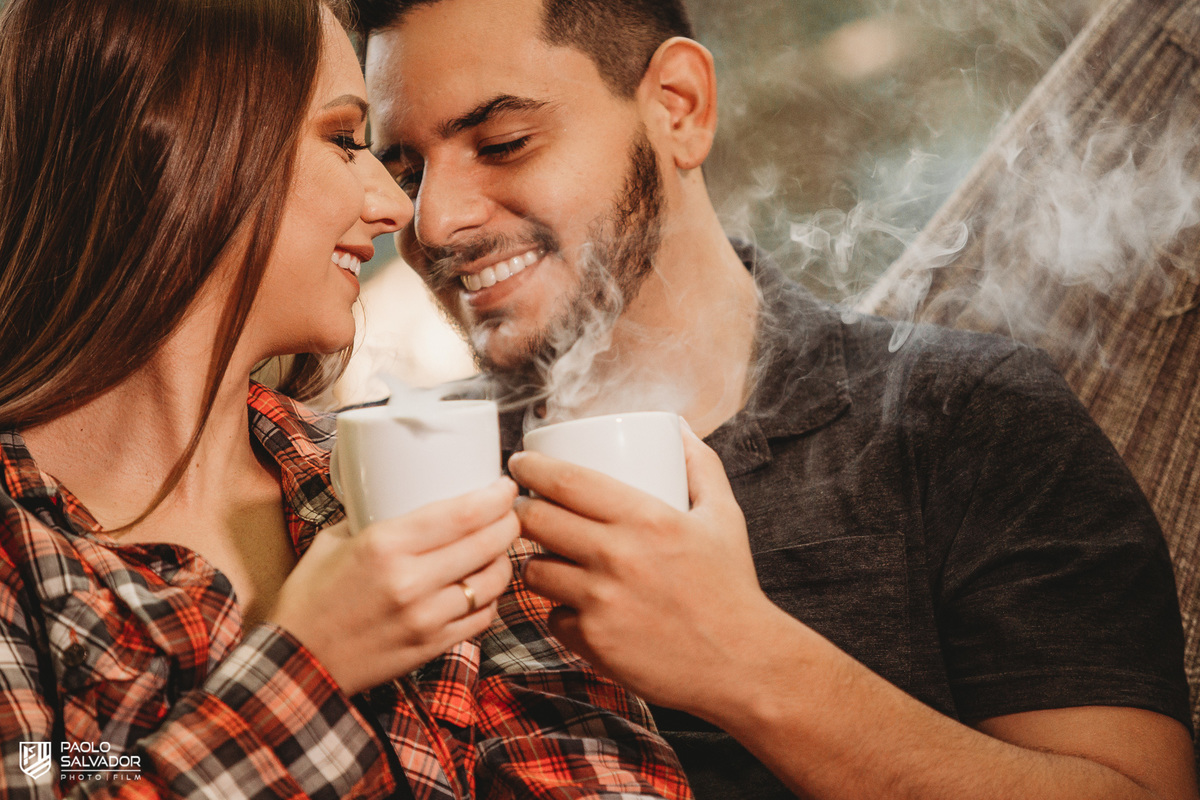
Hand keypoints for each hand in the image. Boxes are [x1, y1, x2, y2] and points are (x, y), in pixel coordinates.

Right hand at [268, 478, 519, 694]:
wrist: (297, 665)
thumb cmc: (309, 598)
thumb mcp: (332, 541)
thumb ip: (369, 516)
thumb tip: (397, 493)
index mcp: (384, 546)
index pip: (462, 514)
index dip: (496, 497)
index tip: (506, 487)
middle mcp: (410, 581)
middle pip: (486, 543)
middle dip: (509, 522)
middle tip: (511, 513)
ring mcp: (425, 618)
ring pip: (492, 582)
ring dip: (503, 560)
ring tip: (499, 549)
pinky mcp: (432, 646)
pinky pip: (482, 617)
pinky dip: (489, 598)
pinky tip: (483, 586)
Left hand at [509, 422, 779, 717]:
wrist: (743, 664)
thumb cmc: (731, 587)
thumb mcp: (724, 516)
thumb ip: (701, 465)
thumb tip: (678, 427)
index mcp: (646, 517)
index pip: (566, 481)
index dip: (530, 468)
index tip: (520, 463)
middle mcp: (618, 556)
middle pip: (536, 520)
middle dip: (519, 511)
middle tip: (521, 509)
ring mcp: (601, 601)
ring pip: (534, 570)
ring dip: (534, 561)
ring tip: (546, 557)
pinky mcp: (594, 642)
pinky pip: (553, 617)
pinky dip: (560, 611)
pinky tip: (575, 607)